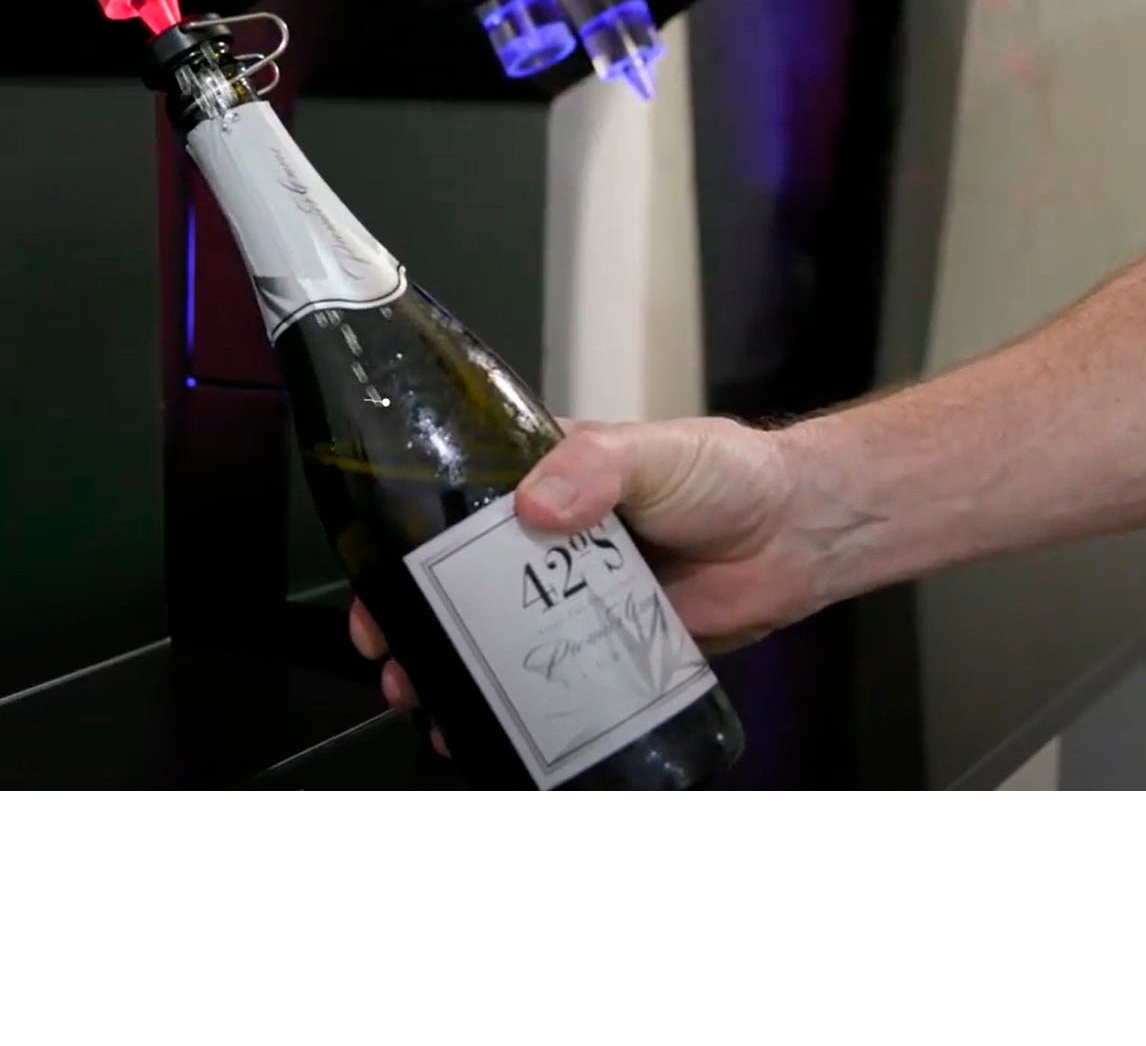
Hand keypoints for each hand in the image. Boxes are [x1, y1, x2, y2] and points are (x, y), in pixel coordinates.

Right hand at [351, 416, 822, 753]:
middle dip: (414, 616)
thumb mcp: (652, 450)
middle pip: (463, 580)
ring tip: (423, 694)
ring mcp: (574, 596)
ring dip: (455, 665)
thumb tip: (541, 504)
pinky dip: (518, 701)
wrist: (795, 536)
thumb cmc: (725, 474)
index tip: (376, 570)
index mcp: (540, 477)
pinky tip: (490, 721)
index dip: (406, 538)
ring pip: (499, 635)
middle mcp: (548, 538)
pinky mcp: (607, 645)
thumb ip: (596, 465)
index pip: (454, 503)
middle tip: (385, 647)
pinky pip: (554, 677)